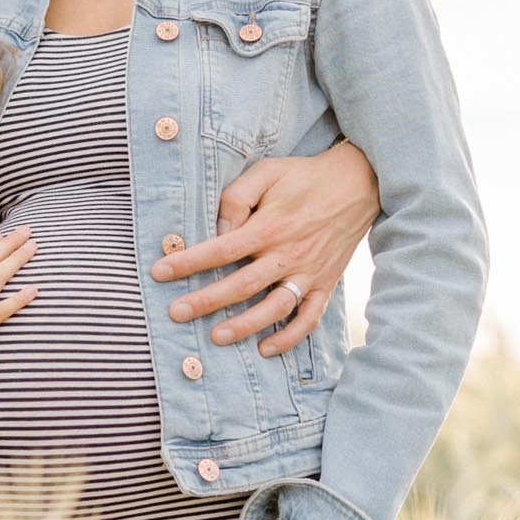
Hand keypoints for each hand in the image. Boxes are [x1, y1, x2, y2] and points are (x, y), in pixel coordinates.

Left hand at [147, 140, 377, 355]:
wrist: (359, 182)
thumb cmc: (305, 176)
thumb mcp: (268, 171)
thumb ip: (238, 196)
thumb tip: (218, 227)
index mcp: (270, 225)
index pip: (221, 249)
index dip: (188, 262)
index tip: (160, 272)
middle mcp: (289, 254)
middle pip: (242, 284)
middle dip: (206, 301)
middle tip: (176, 313)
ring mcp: (309, 272)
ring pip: (274, 307)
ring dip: (245, 325)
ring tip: (216, 337)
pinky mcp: (326, 283)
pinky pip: (310, 317)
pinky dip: (290, 336)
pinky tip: (266, 348)